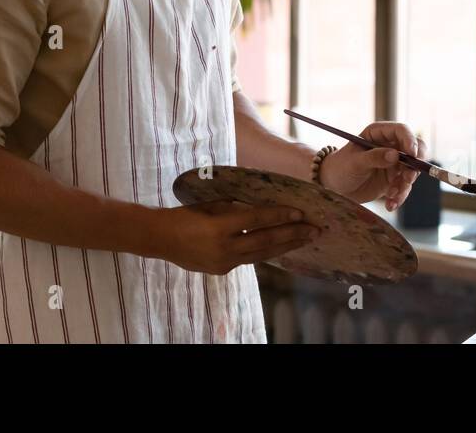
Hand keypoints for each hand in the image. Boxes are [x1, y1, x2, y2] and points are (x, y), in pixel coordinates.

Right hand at [152, 201, 320, 274]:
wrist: (160, 238)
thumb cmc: (184, 214)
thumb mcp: (210, 205)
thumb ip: (234, 208)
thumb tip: (260, 208)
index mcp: (219, 227)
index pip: (257, 220)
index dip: (279, 216)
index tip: (300, 212)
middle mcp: (224, 248)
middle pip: (266, 241)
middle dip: (292, 234)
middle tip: (315, 229)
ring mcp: (224, 262)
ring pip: (262, 254)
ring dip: (286, 246)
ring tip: (305, 239)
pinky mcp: (222, 270)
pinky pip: (249, 259)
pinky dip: (266, 252)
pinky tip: (280, 247)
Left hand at [317, 122, 424, 209]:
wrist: (335, 186)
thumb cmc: (340, 167)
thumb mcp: (355, 162)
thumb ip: (374, 157)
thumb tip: (395, 155)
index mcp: (378, 133)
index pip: (401, 131)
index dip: (410, 140)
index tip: (413, 155)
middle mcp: (390, 146)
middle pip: (415, 149)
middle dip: (416, 164)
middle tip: (409, 178)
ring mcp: (394, 163)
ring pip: (412, 171)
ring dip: (405, 185)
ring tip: (391, 196)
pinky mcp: (394, 179)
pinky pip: (405, 186)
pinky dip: (400, 196)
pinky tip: (390, 204)